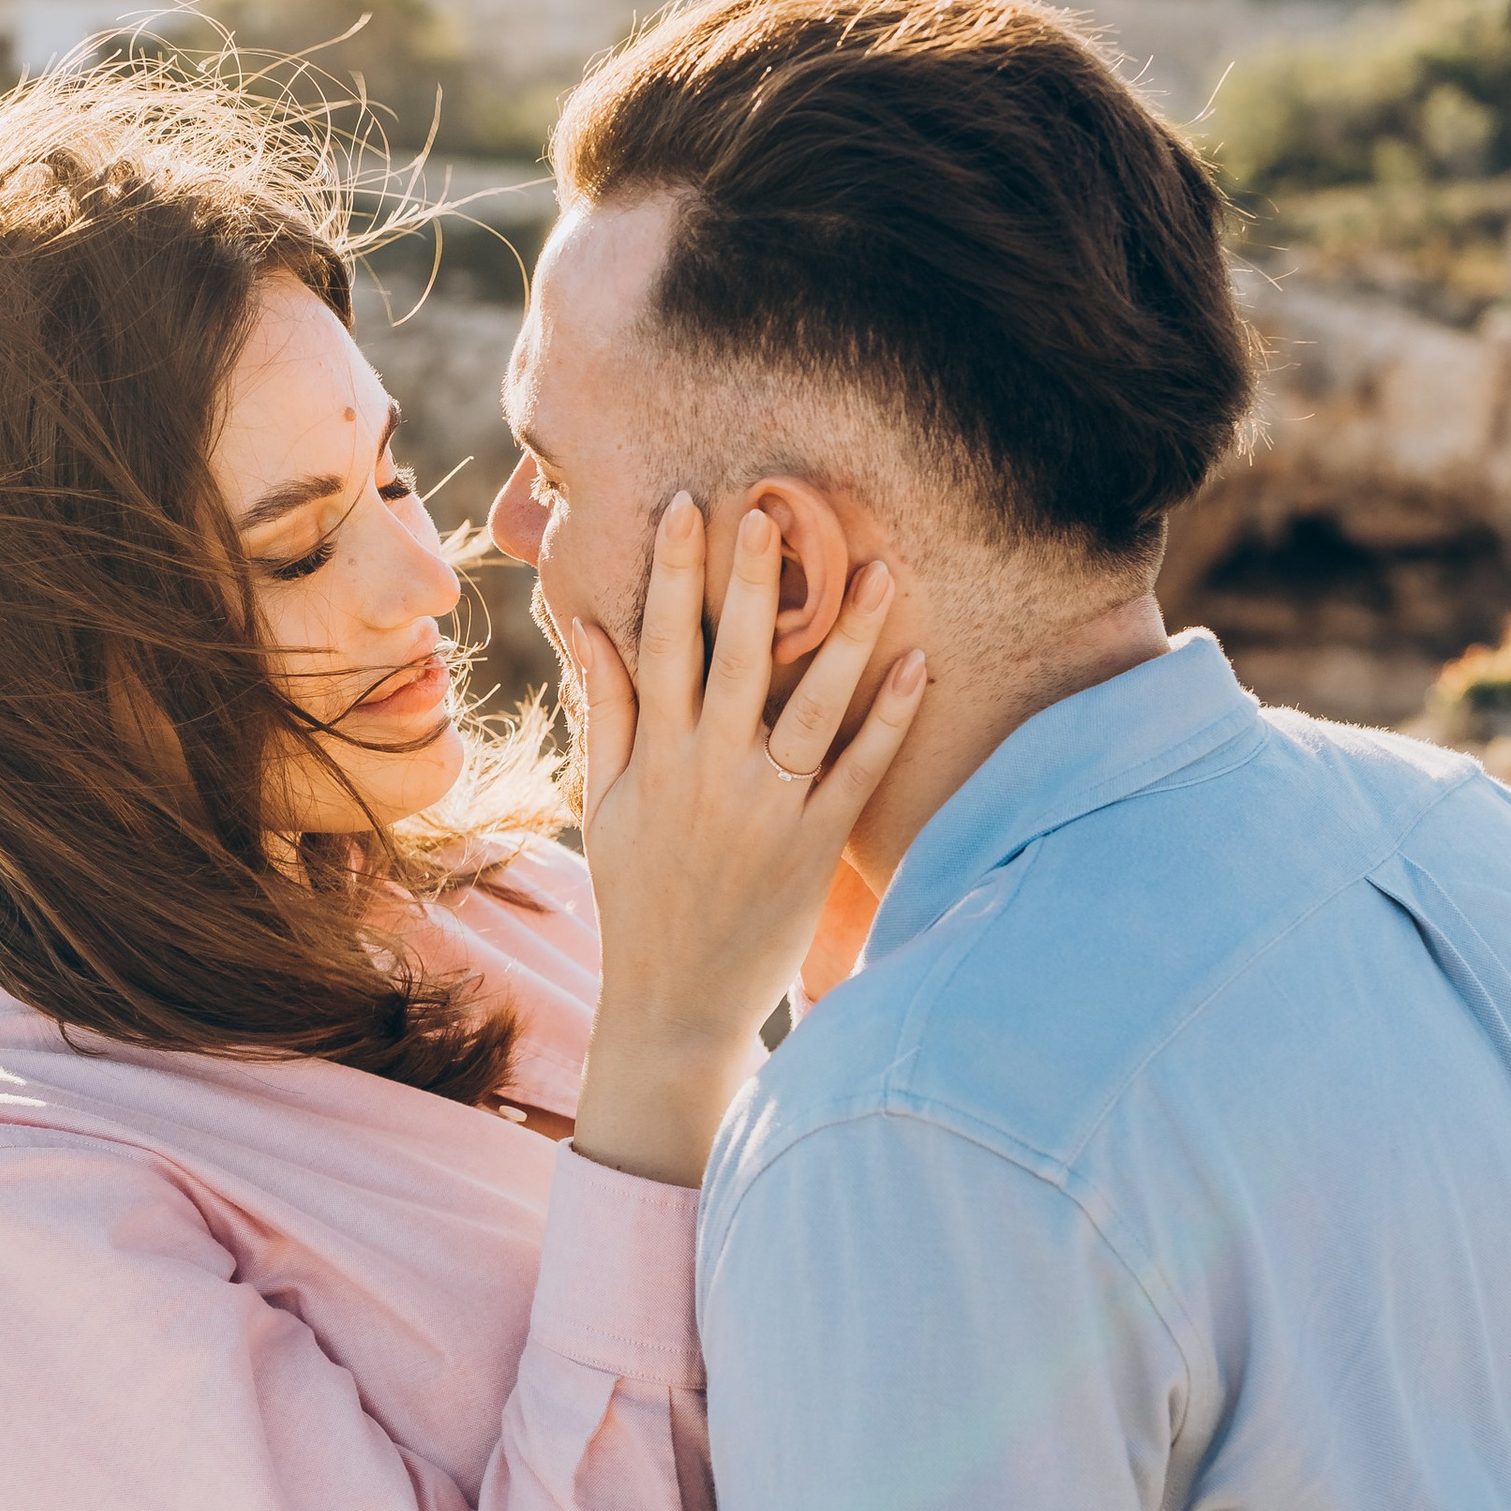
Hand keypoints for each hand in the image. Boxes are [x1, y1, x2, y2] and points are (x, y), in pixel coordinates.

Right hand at [571, 497, 924, 1186]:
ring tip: (879, 568)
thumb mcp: (608, 802)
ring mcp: (768, 811)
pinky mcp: (816, 847)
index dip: (674, 574)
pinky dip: (890, 718)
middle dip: (753, 584)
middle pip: (735, 661)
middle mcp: (710, 776)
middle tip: (775, 510)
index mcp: (656, 760)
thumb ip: (609, 711)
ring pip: (812, 707)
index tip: (688, 506)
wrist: (676, 1004)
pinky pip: (860, 771)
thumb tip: (592, 625)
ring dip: (848, 636)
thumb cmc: (638, 897)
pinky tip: (918, 664)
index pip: (663, 647)